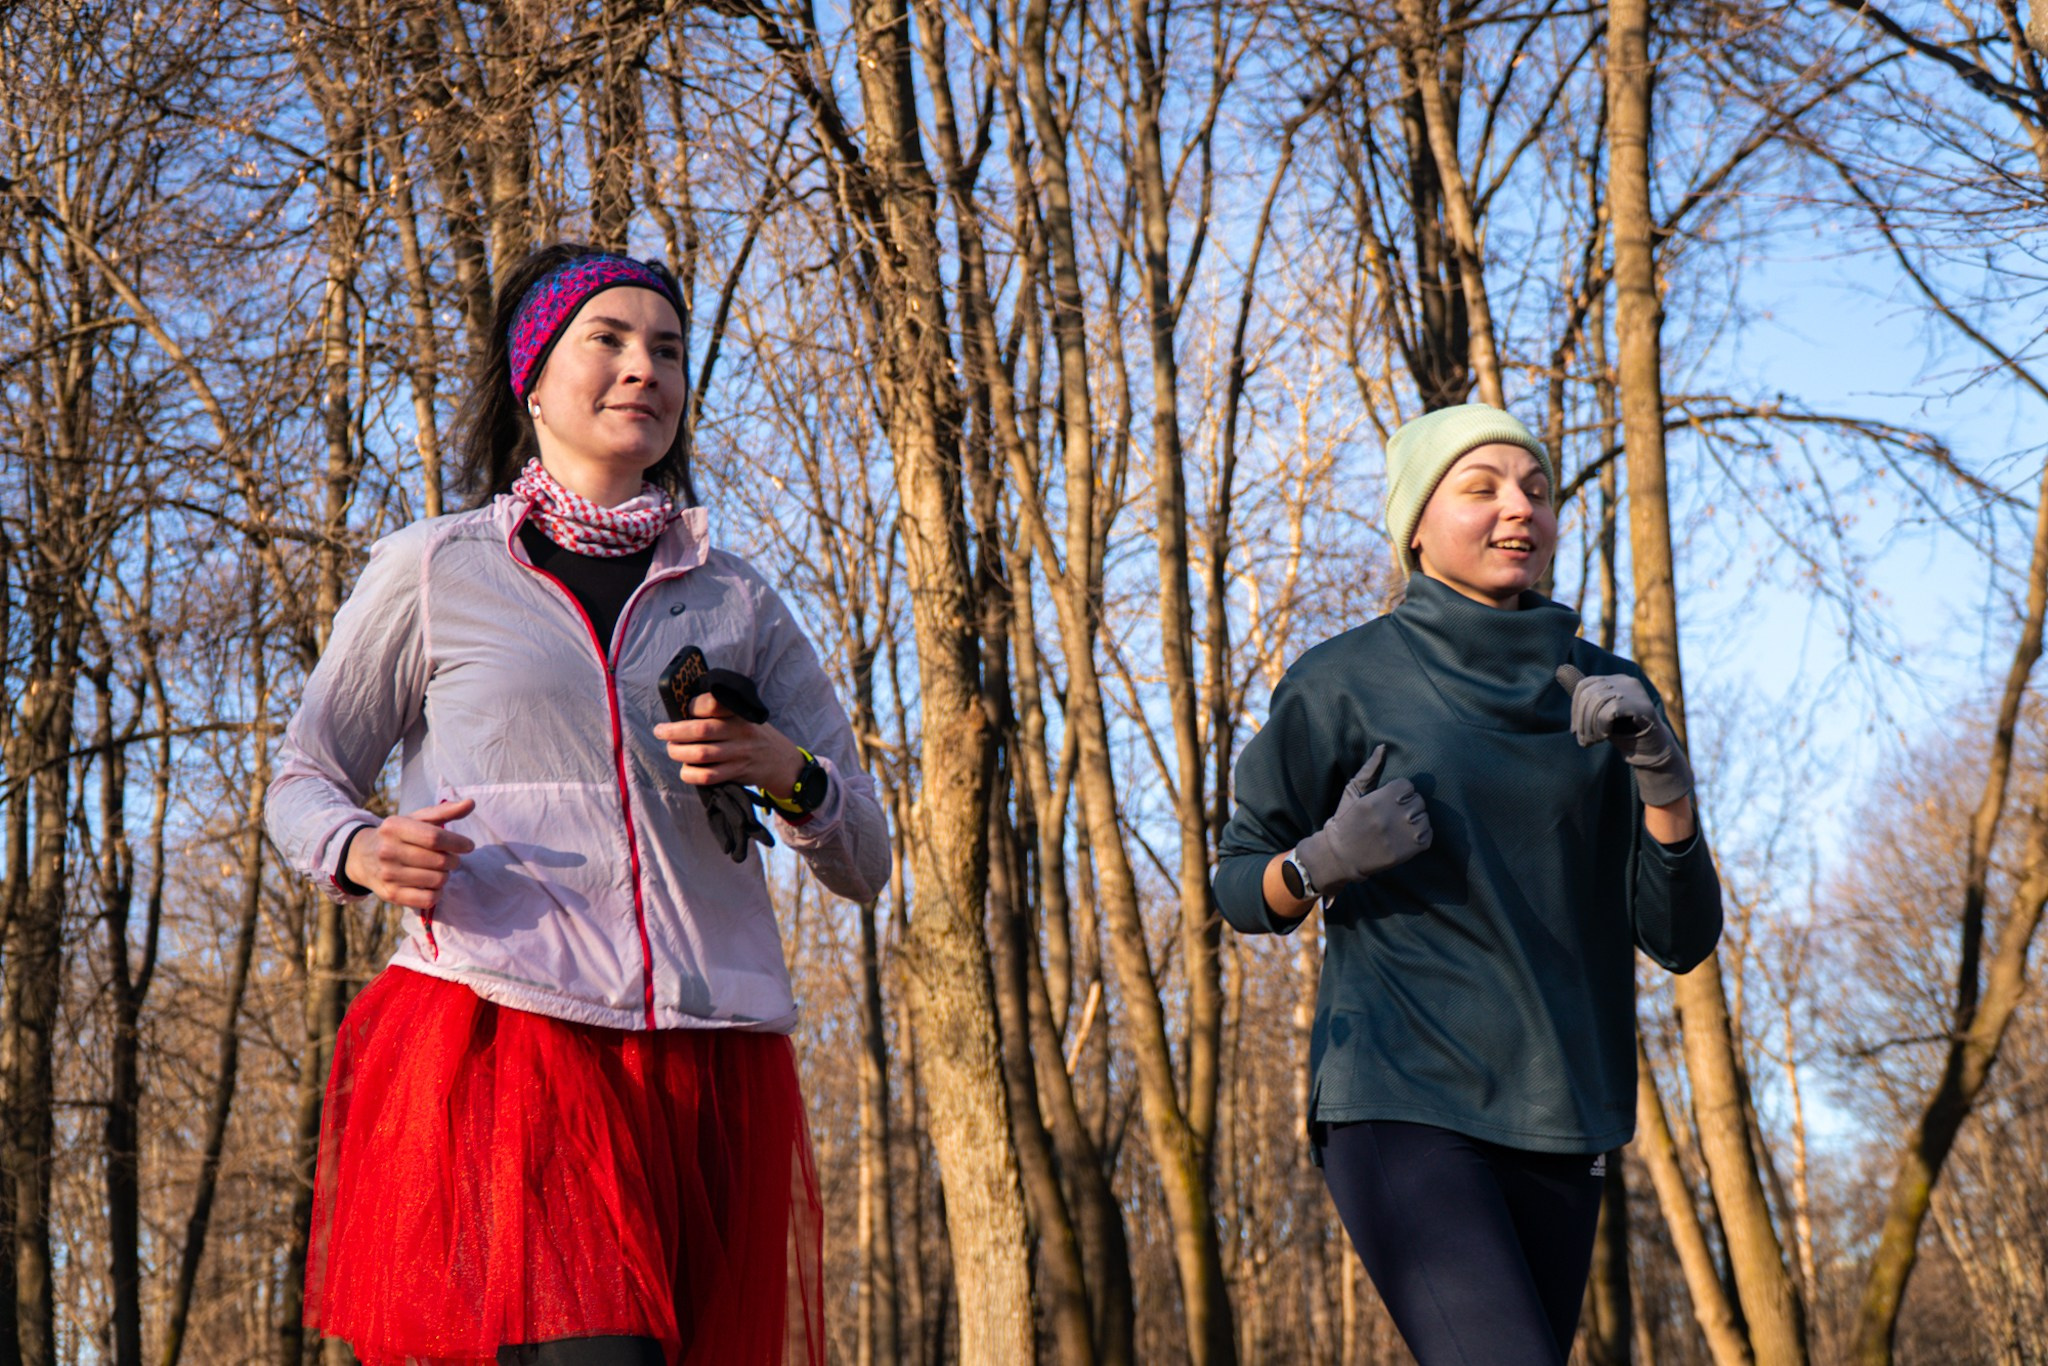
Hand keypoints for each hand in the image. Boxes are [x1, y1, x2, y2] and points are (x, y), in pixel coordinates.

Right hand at [343, 798, 475, 910]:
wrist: (362, 856)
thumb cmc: (398, 835)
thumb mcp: (416, 819)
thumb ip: (445, 811)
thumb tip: (471, 803)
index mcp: (395, 827)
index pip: (435, 838)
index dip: (458, 843)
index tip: (469, 846)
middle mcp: (388, 851)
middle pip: (439, 861)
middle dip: (454, 861)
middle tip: (451, 859)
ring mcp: (388, 874)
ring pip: (437, 880)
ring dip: (446, 876)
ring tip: (439, 870)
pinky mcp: (390, 894)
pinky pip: (428, 899)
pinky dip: (437, 892)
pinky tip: (432, 884)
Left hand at [654, 692, 805, 797]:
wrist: (782, 761)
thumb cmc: (753, 735)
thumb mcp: (744, 716)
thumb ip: (719, 712)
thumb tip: (681, 714)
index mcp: (739, 713)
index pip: (713, 703)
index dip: (692, 706)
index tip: (683, 709)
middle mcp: (739, 731)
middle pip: (701, 730)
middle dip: (674, 731)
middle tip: (660, 731)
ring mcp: (739, 753)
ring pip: (701, 754)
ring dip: (679, 753)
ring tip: (672, 750)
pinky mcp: (737, 772)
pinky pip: (708, 776)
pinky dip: (690, 774)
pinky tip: (686, 770)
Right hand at [1293, 744, 1432, 895]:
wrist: (1341, 856)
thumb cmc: (1346, 821)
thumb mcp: (1353, 793)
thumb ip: (1370, 770)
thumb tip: (1383, 747)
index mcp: (1377, 800)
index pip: (1407, 786)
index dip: (1399, 793)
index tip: (1388, 802)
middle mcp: (1390, 817)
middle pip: (1418, 801)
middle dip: (1407, 806)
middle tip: (1392, 816)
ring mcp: (1402, 835)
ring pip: (1424, 817)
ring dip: (1415, 821)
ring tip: (1398, 827)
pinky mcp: (1409, 851)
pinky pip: (1428, 835)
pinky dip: (1421, 836)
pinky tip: (1405, 838)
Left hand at [1555, 664, 1694, 807]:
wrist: (1652, 751)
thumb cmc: (1624, 733)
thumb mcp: (1599, 715)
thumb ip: (1585, 699)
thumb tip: (1559, 670)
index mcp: (1614, 680)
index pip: (1584, 686)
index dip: (1575, 709)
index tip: (1576, 731)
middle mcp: (1625, 681)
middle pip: (1589, 694)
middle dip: (1581, 721)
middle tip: (1584, 742)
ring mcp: (1635, 691)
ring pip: (1597, 701)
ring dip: (1591, 726)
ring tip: (1594, 741)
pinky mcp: (1642, 705)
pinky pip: (1610, 710)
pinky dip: (1602, 726)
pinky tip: (1607, 735)